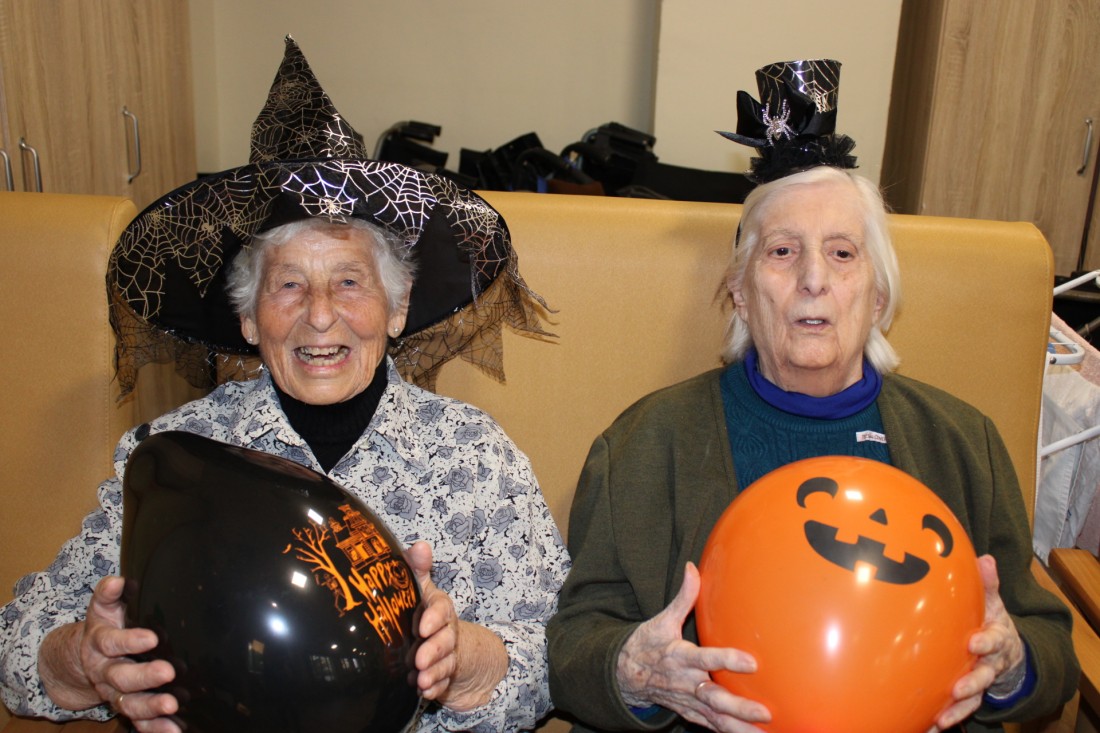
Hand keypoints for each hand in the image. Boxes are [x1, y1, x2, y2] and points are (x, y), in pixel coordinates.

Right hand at [39, 576, 178, 731]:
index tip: (151, 638)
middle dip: (143, 677)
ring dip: (150, 707)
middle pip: (120, 677)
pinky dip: (155, 728)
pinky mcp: (127, 707)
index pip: (110, 642)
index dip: (128, 641)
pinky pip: (138, 722)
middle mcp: (105, 671)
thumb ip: (109, 594)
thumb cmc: (107, 625)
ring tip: (171, 706)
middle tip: (167, 672)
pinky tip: (174, 731)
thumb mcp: (104, 607)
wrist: (86, 656)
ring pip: (129, 703)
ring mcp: (115, 693)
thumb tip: (117, 581)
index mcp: (99, 643)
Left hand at [405, 541, 507, 710]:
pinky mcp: (445, 674)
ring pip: (444, 663)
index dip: (434, 618)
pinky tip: (424, 692)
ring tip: (419, 680)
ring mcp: (448, 654)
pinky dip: (435, 688)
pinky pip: (443, 682)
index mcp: (439, 608)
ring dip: (433, 672)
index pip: (441, 609)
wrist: (452, 643)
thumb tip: (420, 545)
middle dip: (433, 650)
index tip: (422, 627)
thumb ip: (419, 568)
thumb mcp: (423, 589)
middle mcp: (446, 631)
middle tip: (419, 659)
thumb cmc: (428, 612)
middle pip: (445, 640)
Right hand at [616, 562, 769, 731]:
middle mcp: (685, 682)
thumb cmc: (648, 644)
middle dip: (739, 706)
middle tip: (764, 711)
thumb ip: (683, 596)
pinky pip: (711, 726)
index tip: (751, 662)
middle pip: (714, 697)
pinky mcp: (690, 712)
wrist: (624, 675)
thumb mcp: (662, 619)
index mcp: (679, 656)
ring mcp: (688, 700)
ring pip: (715, 718)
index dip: (728, 660)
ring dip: (739, 727)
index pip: (706, 658)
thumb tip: (693, 567)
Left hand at [932, 555, 1025, 730]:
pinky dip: (948, 717)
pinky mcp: (969, 693)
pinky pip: (960, 708)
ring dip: (959, 709)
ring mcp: (981, 679)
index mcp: (996, 636)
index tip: (974, 643)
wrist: (1006, 648)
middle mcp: (991, 662)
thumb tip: (984, 558)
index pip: (994, 640)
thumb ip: (988, 582)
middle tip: (958, 688)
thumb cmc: (990, 618)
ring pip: (973, 698)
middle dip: (973, 683)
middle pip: (985, 675)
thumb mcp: (992, 600)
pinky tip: (929, 725)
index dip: (986, 642)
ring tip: (943, 719)